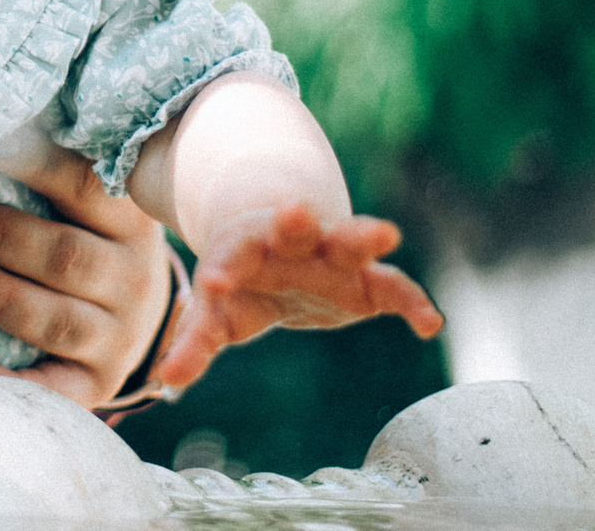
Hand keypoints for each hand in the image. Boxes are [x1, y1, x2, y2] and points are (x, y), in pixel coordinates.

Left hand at [0, 140, 172, 407]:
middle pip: (63, 256)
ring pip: (57, 319)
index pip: (80, 185)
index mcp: (127, 219)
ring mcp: (119, 336)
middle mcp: (133, 279)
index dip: (30, 164)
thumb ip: (47, 165)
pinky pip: (56, 390)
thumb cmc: (86, 234)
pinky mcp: (96, 382)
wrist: (133, 308)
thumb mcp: (86, 199)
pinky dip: (13, 381)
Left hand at [148, 203, 442, 395]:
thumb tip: (165, 381)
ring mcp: (333, 255)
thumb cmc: (243, 281)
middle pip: (293, 228)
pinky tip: (429, 323)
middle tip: (294, 213)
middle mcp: (292, 242)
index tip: (215, 282)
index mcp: (246, 249)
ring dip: (364, 236)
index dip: (224, 271)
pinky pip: (395, 287)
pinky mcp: (369, 280)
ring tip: (385, 235)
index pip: (231, 257)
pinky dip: (413, 302)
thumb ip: (196, 342)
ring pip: (349, 239)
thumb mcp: (220, 310)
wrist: (283, 247)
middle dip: (294, 222)